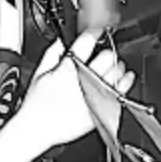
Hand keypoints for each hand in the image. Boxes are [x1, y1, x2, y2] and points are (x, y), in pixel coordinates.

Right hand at [10, 32, 134, 149]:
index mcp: (68, 67)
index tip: (96, 32)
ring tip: (112, 65)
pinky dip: (125, 82)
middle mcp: (84, 79)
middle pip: (107, 55)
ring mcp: (94, 94)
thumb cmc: (36, 104)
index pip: (87, 41)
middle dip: (105, 51)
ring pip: (116, 71)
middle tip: (102, 52)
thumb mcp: (39, 73)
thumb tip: (61, 40)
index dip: (94, 33)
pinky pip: (120, 91)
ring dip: (116, 65)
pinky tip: (124, 78)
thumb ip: (52, 53)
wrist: (37, 129)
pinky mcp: (100, 107)